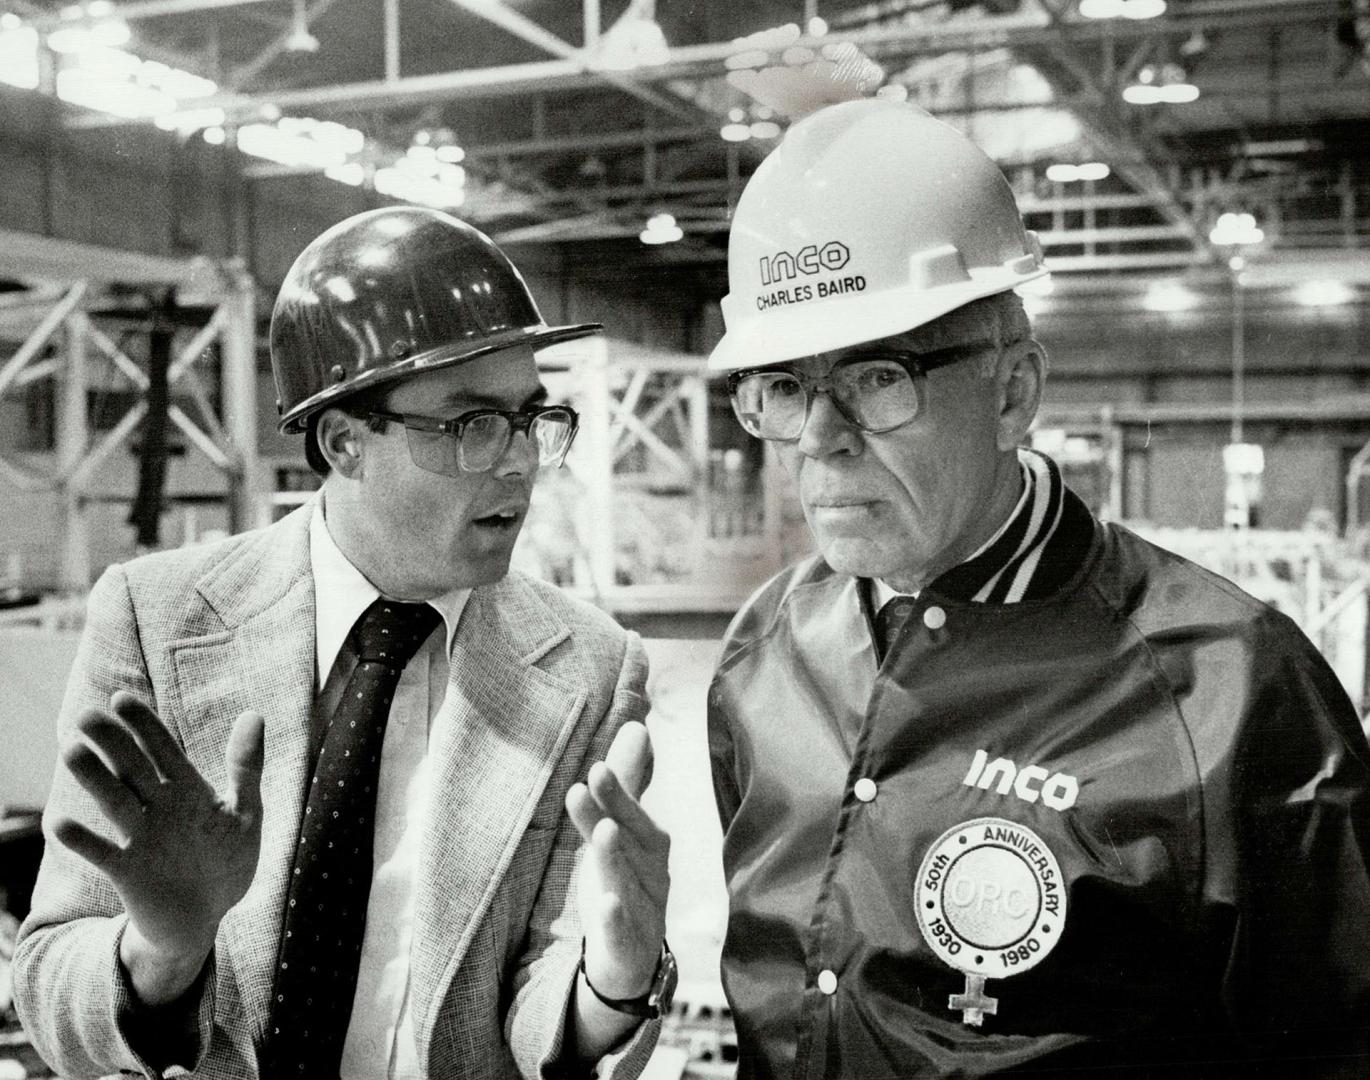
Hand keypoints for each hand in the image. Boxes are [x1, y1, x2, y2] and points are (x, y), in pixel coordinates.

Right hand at [53, 691, 264, 1001]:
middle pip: (132, 768)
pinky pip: (103, 852)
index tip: (120, 699)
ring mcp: (141, 838)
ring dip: (93, 778)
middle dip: (111, 742)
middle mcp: (158, 808)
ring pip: (114, 802)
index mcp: (187, 791)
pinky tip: (59, 822)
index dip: (143, 725)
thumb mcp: (246, 812)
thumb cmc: (226, 862)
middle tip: (86, 716)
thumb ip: (247, 766)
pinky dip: (83, 839)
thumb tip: (253, 714)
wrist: (206, 917)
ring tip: (71, 750)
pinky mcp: (129, 872)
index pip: (162, 749)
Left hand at [565, 722, 669, 1000]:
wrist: (631, 958)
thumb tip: (636, 726)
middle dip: (619, 809)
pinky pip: (623, 931)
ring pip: (629, 881)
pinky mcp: (628, 945)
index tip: (596, 766)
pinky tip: (606, 905)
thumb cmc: (627, 882)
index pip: (634, 814)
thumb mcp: (621, 831)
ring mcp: (643, 910)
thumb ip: (628, 783)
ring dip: (617, 856)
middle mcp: (652, 874)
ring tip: (603, 831)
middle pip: (636, 840)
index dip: (618, 791)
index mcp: (650, 845)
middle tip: (596, 776)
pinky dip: (616, 920)